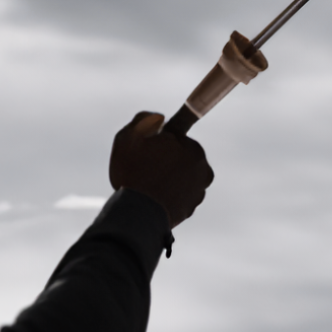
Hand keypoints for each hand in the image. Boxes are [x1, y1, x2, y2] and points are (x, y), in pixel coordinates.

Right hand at [109, 112, 214, 227]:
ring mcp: (199, 188)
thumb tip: (160, 117)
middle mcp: (201, 166)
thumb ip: (144, 120)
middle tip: (146, 168)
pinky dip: (171, 195)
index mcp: (190, 146)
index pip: (178, 138)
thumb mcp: (129, 137)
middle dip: (167, 159)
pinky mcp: (192, 206)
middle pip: (181, 157)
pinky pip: (181, 196)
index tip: (157, 141)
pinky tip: (156, 197)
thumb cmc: (133, 173)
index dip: (163, 139)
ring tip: (149, 185)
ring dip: (171, 178)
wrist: (138, 213)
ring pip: (183, 177)